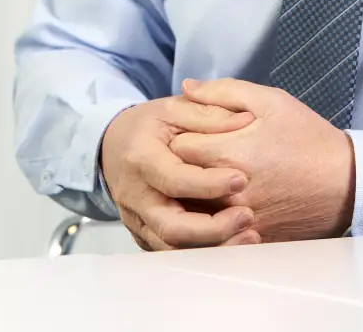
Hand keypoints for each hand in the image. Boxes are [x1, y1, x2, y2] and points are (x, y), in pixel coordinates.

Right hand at [99, 96, 260, 250]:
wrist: (113, 146)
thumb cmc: (148, 127)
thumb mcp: (174, 108)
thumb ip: (209, 114)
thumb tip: (246, 119)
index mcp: (141, 159)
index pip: (173, 180)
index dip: (208, 184)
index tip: (241, 179)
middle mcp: (135, 195)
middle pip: (172, 227)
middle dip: (214, 229)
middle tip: (248, 216)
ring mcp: (138, 220)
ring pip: (173, 248)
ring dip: (214, 246)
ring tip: (249, 234)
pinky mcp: (144, 235)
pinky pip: (172, 253)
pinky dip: (203, 252)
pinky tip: (232, 242)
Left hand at [171, 78, 355, 243]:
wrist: (347, 181)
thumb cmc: (308, 137)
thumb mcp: (271, 101)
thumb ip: (223, 91)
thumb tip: (186, 88)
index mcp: (228, 151)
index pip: (176, 145)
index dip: (178, 134)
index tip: (188, 130)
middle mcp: (227, 189)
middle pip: (178, 179)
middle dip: (178, 164)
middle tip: (190, 153)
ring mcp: (238, 216)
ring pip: (191, 208)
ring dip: (190, 192)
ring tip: (201, 176)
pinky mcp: (250, 235)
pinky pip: (213, 231)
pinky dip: (208, 216)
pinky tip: (216, 201)